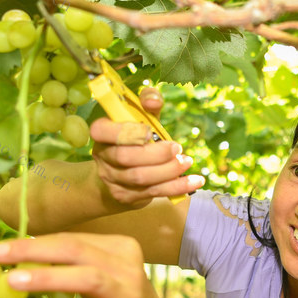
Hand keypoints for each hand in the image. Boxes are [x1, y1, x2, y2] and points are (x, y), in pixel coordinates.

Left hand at [0, 233, 171, 297]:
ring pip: (88, 278)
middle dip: (33, 251)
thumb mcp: (99, 275)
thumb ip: (70, 264)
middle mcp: (126, 264)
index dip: (33, 243)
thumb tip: (16, 257)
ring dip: (48, 278)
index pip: (71, 240)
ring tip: (14, 282)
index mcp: (118, 246)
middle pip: (76, 250)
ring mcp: (130, 293)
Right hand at [90, 86, 202, 209]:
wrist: (122, 172)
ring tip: (187, 161)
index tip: (148, 131)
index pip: (101, 131)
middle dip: (156, 154)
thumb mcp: (141, 116)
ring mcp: (112, 179)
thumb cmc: (135, 137)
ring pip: (141, 178)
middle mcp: (103, 157)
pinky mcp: (126, 196)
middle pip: (126, 158)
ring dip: (169, 171)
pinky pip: (154, 192)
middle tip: (177, 148)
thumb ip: (147, 102)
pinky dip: (177, 187)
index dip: (125, 132)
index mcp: (102, 133)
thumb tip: (153, 101)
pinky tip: (195, 181)